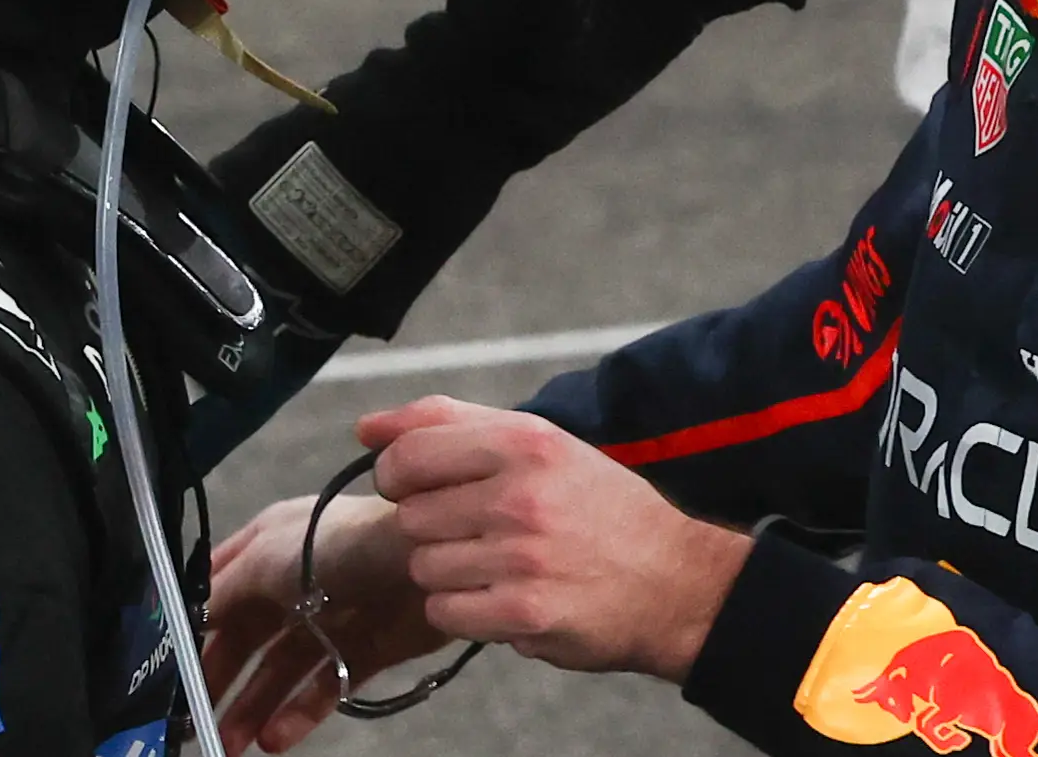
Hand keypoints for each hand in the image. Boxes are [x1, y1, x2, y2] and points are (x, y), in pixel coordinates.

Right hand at [204, 493, 445, 753]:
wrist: (420, 561)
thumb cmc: (334, 548)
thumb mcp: (266, 558)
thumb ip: (223, 592)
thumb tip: (190, 618)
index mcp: (268, 547)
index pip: (220, 589)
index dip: (195, 626)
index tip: (167, 667)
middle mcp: (293, 581)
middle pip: (247, 637)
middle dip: (221, 677)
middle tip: (194, 719)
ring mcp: (329, 618)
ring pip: (280, 669)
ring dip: (253, 705)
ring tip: (230, 743)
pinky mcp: (361, 650)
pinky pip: (322, 686)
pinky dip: (299, 713)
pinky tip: (276, 739)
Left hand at [364, 396, 750, 680]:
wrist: (672, 580)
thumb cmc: (595, 505)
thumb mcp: (536, 441)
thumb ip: (447, 422)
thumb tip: (365, 428)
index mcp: (524, 442)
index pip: (406, 456)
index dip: (399, 476)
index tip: (423, 487)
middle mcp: (521, 496)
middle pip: (411, 517)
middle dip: (435, 526)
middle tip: (480, 529)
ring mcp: (522, 558)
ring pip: (423, 567)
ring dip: (449, 571)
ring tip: (497, 563)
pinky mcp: (524, 614)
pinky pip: (444, 611)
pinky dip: (463, 609)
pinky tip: (501, 596)